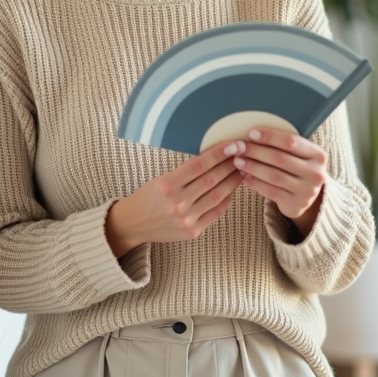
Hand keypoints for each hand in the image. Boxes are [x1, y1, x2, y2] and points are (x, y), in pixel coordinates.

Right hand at [105, 139, 247, 256]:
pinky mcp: (192, 232)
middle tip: (244, 153)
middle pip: (212, 179)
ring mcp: (186, 219)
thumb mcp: (161, 179)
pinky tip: (232, 188)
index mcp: (167, 184)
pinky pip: (216, 212)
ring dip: (233, 180)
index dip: (219, 153)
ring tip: (243, 169)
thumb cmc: (148, 197)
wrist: (133, 224)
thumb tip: (215, 157)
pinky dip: (226, 198)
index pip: (200, 165)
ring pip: (218, 195)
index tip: (234, 144)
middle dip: (231, 164)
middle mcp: (177, 202)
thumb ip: (186, 171)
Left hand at [234, 127, 326, 236]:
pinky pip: (271, 191)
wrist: (308, 195)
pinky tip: (245, 176)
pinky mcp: (296, 204)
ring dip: (252, 167)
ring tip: (238, 161)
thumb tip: (252, 134)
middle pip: (280, 159)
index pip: (291, 142)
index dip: (270, 137)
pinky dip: (256, 183)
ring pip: (274, 176)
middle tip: (239, 147)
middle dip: (256, 151)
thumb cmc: (298, 167)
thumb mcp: (299, 154)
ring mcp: (307, 191)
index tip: (251, 133)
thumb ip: (284, 144)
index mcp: (318, 155)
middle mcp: (316, 173)